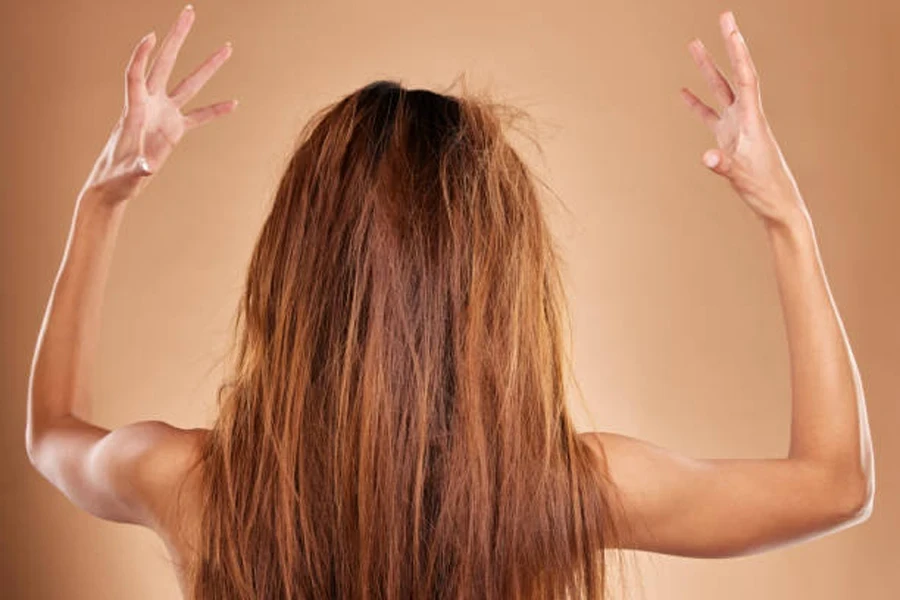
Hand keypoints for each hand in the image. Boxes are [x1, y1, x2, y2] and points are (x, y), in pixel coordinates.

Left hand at [81, 5, 236, 203]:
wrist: (115, 185)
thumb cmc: (116, 178)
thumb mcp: (127, 173)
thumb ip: (138, 168)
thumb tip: (149, 167)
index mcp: (134, 110)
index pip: (136, 74)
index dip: (142, 55)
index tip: (152, 36)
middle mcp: (150, 105)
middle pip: (164, 63)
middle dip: (177, 37)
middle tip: (189, 12)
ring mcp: (164, 115)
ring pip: (188, 84)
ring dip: (207, 66)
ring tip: (227, 48)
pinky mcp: (174, 130)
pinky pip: (199, 116)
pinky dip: (215, 110)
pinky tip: (233, 103)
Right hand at [681, 11, 807, 228]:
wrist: (778, 206)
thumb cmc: (765, 191)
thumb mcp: (742, 178)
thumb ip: (723, 165)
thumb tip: (705, 156)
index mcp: (753, 120)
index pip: (745, 77)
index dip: (738, 51)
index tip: (730, 27)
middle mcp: (747, 118)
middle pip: (734, 73)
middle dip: (726, 47)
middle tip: (723, 17)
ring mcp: (737, 128)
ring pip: (720, 90)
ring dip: (708, 68)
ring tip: (694, 45)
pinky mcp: (729, 141)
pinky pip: (710, 115)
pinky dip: (696, 103)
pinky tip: (683, 93)